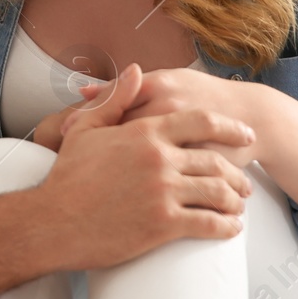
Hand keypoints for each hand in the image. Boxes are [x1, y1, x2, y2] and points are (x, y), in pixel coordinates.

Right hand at [35, 64, 254, 271]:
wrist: (51, 221)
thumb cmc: (67, 176)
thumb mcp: (87, 128)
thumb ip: (116, 97)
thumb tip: (135, 70)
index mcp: (145, 132)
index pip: (201, 121)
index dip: (229, 127)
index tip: (245, 134)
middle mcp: (159, 158)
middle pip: (215, 159)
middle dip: (236, 172)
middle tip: (245, 183)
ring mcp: (163, 191)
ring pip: (218, 192)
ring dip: (235, 200)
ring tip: (239, 207)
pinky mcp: (163, 224)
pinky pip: (209, 223)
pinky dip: (226, 226)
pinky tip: (230, 228)